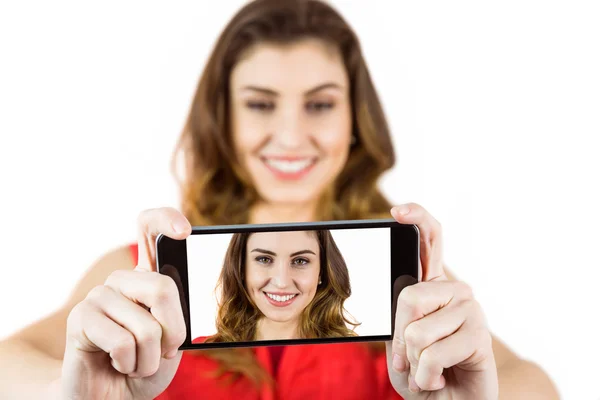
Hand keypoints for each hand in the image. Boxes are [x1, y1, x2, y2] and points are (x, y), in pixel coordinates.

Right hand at [61, 208, 191, 399]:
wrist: (113, 399)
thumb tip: (170, 290)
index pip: (149, 228)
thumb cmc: (144, 367)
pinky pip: (124, 342)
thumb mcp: (172, 340)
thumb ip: (175, 313)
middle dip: (173, 332)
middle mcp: (122, 281)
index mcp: (146, 278)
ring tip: (135, 363)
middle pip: (163, 287)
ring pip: (147, 325)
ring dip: (149, 358)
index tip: (185, 231)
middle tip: (163, 352)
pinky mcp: (81, 318)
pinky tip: (117, 364)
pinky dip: (130, 364)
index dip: (166, 219)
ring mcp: (99, 297)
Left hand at [386, 203, 497, 398]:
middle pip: (409, 295)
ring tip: (429, 369)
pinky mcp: (480, 335)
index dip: (417, 219)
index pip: (430, 241)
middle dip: (399, 337)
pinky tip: (441, 377)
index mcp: (432, 286)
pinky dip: (427, 375)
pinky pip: (433, 353)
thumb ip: (398, 315)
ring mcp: (469, 310)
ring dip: (414, 362)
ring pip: (417, 331)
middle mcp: (453, 291)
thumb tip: (400, 294)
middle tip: (409, 358)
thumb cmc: (421, 371)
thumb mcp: (399, 341)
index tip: (397, 211)